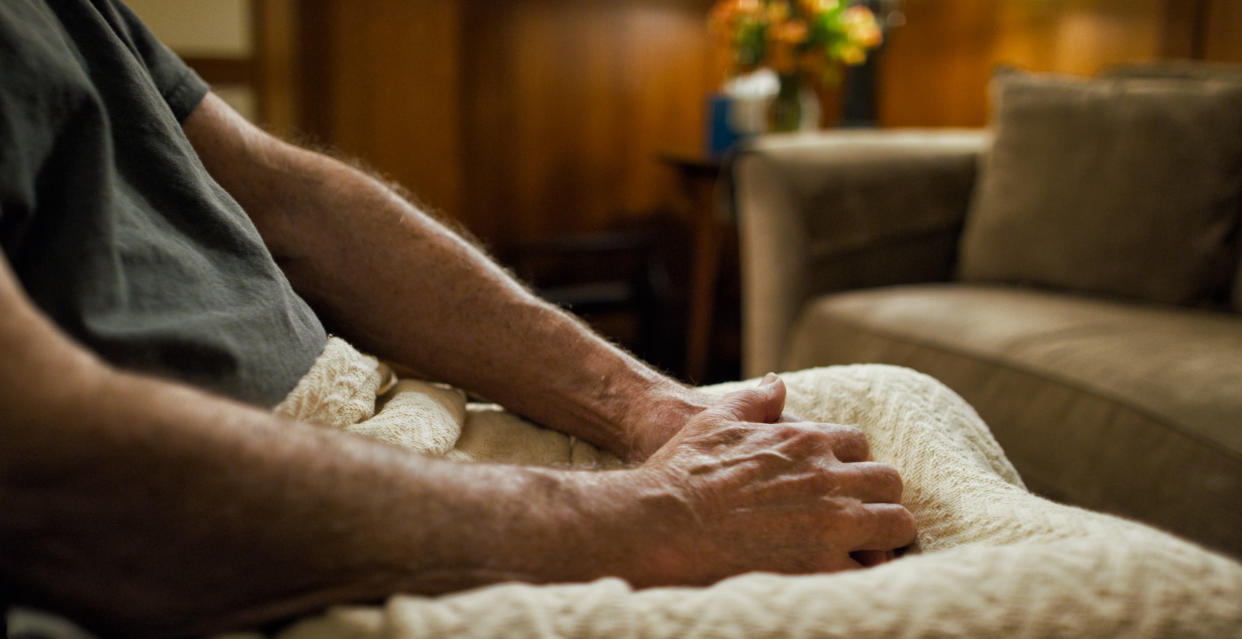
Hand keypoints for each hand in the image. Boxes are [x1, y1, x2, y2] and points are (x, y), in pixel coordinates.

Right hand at [617, 374, 915, 585]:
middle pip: (888, 482)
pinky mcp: (821, 565)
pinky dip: (859, 573)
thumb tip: (777, 384)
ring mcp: (831, 522)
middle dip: (878, 499)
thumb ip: (754, 401)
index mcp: (806, 440)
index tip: (836, 482)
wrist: (663, 522)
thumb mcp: (717, 420)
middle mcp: (828, 477)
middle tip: (857, 518)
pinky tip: (839, 576)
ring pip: (897, 525)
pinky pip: (869, 570)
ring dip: (883, 536)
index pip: (859, 445)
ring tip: (860, 550)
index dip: (849, 465)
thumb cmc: (683, 472)